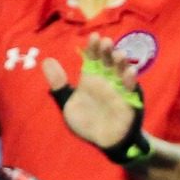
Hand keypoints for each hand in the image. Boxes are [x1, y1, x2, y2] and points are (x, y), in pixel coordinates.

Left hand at [45, 36, 151, 164]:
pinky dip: (131, 81)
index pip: (93, 58)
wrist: (103, 142)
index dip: (93, 47)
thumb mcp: (68, 103)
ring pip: (122, 71)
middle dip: (108, 51)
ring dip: (121, 62)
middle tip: (105, 42)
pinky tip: (129, 72)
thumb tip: (46, 60)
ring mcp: (120, 90)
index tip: (93, 37)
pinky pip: (132, 89)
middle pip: (108, 61)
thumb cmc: (87, 122)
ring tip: (119, 54)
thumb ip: (58, 84)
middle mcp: (107, 81)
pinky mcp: (131, 102)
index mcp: (92, 78)